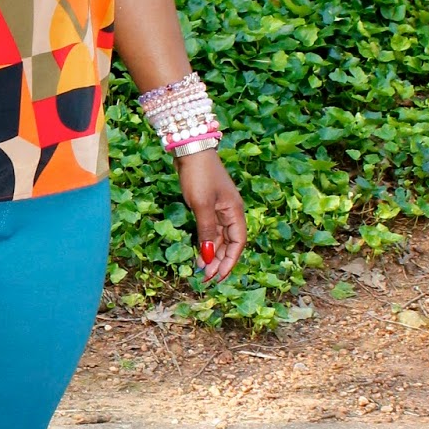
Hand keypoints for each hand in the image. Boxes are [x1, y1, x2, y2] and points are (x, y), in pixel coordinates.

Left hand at [175, 149, 246, 282]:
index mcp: (235, 211)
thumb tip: (209, 257)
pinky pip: (211, 229)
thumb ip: (207, 232)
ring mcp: (220, 208)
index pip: (238, 243)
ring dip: (212, 254)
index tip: (218, 277)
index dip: (230, 262)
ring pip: (220, 237)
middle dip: (219, 261)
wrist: (190, 149)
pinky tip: (199, 252)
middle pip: (229, 243)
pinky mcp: (208, 205)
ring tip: (200, 270)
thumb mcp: (201, 205)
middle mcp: (231, 212)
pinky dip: (206, 241)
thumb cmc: (198, 175)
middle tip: (205, 278)